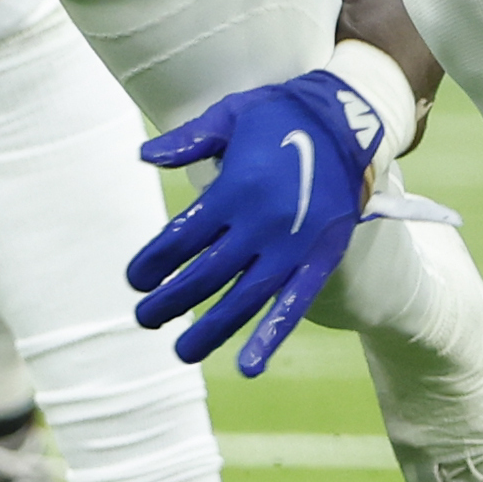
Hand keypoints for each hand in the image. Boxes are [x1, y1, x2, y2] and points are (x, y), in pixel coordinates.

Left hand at [129, 67, 389, 375]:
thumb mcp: (230, 114)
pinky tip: (250, 366)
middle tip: (145, 317)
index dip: (153, 262)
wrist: (348, 121)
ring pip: (244, 298)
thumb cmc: (281, 115)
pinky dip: (271, 336)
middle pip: (206, 274)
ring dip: (211, 329)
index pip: (182, 237)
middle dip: (170, 300)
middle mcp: (260, 223)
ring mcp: (291, 247)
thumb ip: (189, 140)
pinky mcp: (319, 260)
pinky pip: (294, 304)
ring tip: (183, 351)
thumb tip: (143, 157)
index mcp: (235, 188)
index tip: (134, 279)